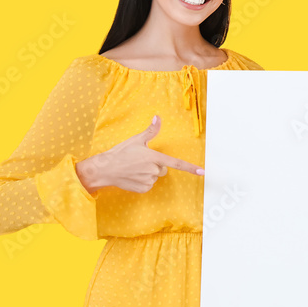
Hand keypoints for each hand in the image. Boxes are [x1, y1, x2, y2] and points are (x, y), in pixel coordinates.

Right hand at [75, 116, 203, 193]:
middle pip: (162, 168)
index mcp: (154, 157)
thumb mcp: (136, 140)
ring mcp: (148, 181)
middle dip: (155, 165)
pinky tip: (132, 176)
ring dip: (148, 173)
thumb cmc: (121, 153)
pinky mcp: (143, 189)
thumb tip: (158, 117)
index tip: (202, 172)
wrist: (105, 169)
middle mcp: (153, 170)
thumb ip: (150, 130)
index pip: (176, 163)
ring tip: (134, 168)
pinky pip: (148, 184)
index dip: (190, 168)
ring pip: (155, 176)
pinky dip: (142, 181)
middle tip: (140, 161)